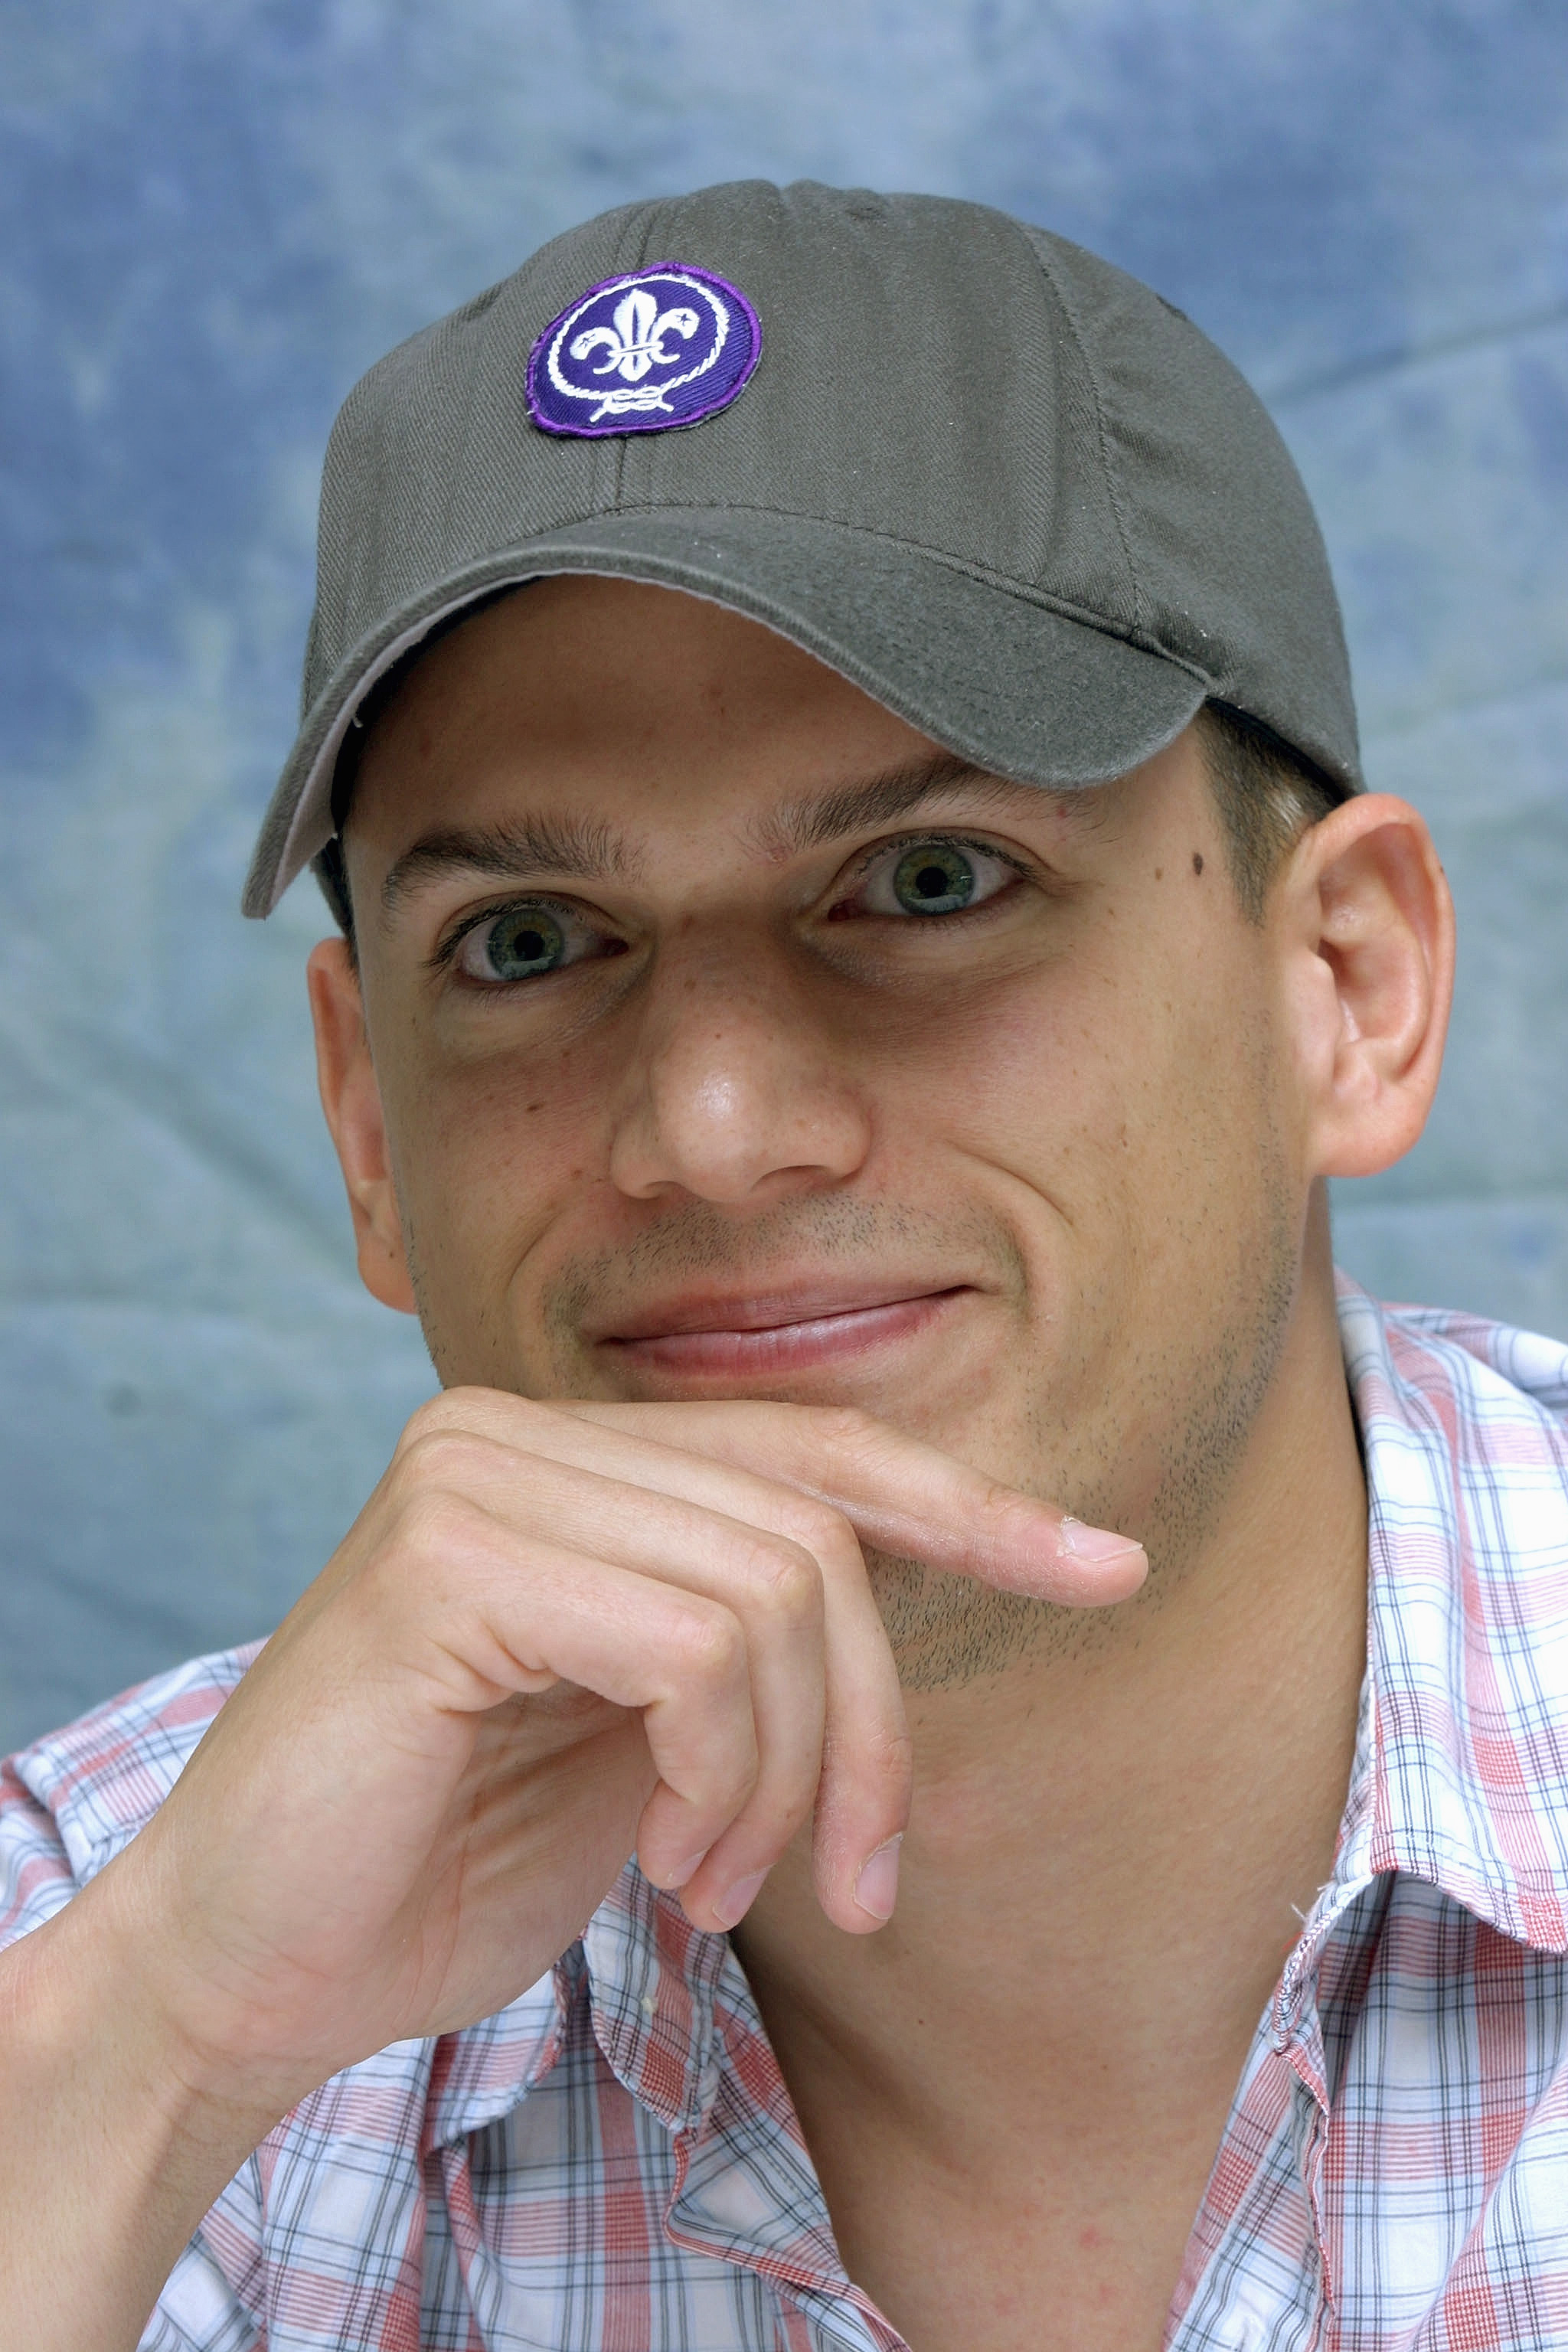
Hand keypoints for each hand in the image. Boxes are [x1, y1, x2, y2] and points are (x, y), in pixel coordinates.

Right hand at [0, 1390, 1142, 2349]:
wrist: (250, 1968)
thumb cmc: (443, 1857)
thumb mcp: (646, 1730)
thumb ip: (748, 1634)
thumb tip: (948, 1573)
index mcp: (559, 1452)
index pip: (810, 1452)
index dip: (972, 1508)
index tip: (1110, 1569)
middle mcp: (511, 1430)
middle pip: (813, 1535)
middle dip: (869, 1728)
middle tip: (855, 1882)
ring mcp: (473, 1480)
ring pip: (775, 1591)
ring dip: (786, 1781)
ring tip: (717, 1883)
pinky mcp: (447, 1564)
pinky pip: (693, 1645)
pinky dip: (721, 1777)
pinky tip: (665, 1863)